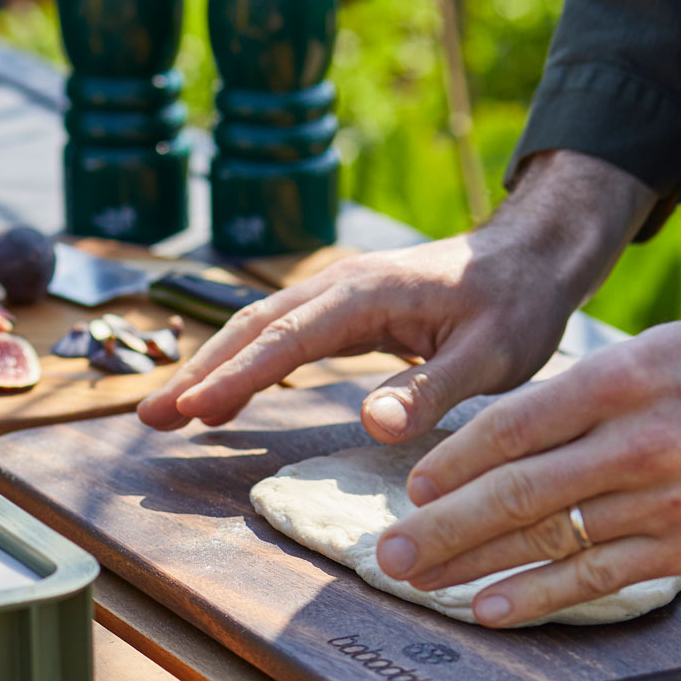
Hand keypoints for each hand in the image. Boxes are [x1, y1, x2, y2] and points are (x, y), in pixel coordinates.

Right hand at [137, 150, 653, 442]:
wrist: (530, 258)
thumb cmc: (516, 307)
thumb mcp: (489, 356)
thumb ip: (429, 389)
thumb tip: (370, 423)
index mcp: (365, 294)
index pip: (287, 339)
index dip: (238, 377)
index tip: (194, 410)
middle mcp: (338, 287)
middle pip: (251, 329)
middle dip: (199, 373)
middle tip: (150, 418)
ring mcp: (335, 295)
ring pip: (256, 330)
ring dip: (208, 370)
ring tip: (163, 414)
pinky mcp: (341, 310)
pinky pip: (276, 336)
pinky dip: (239, 365)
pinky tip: (218, 396)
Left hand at [373, 279, 680, 624]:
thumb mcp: (651, 354)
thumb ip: (577, 398)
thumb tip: (493, 442)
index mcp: (619, 380)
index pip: (511, 428)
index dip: (452, 464)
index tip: (411, 491)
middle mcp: (638, 441)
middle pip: (516, 492)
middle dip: (441, 528)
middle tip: (387, 556)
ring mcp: (667, 500)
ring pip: (550, 540)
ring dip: (475, 567)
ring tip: (422, 583)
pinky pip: (600, 578)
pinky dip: (539, 597)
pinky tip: (492, 608)